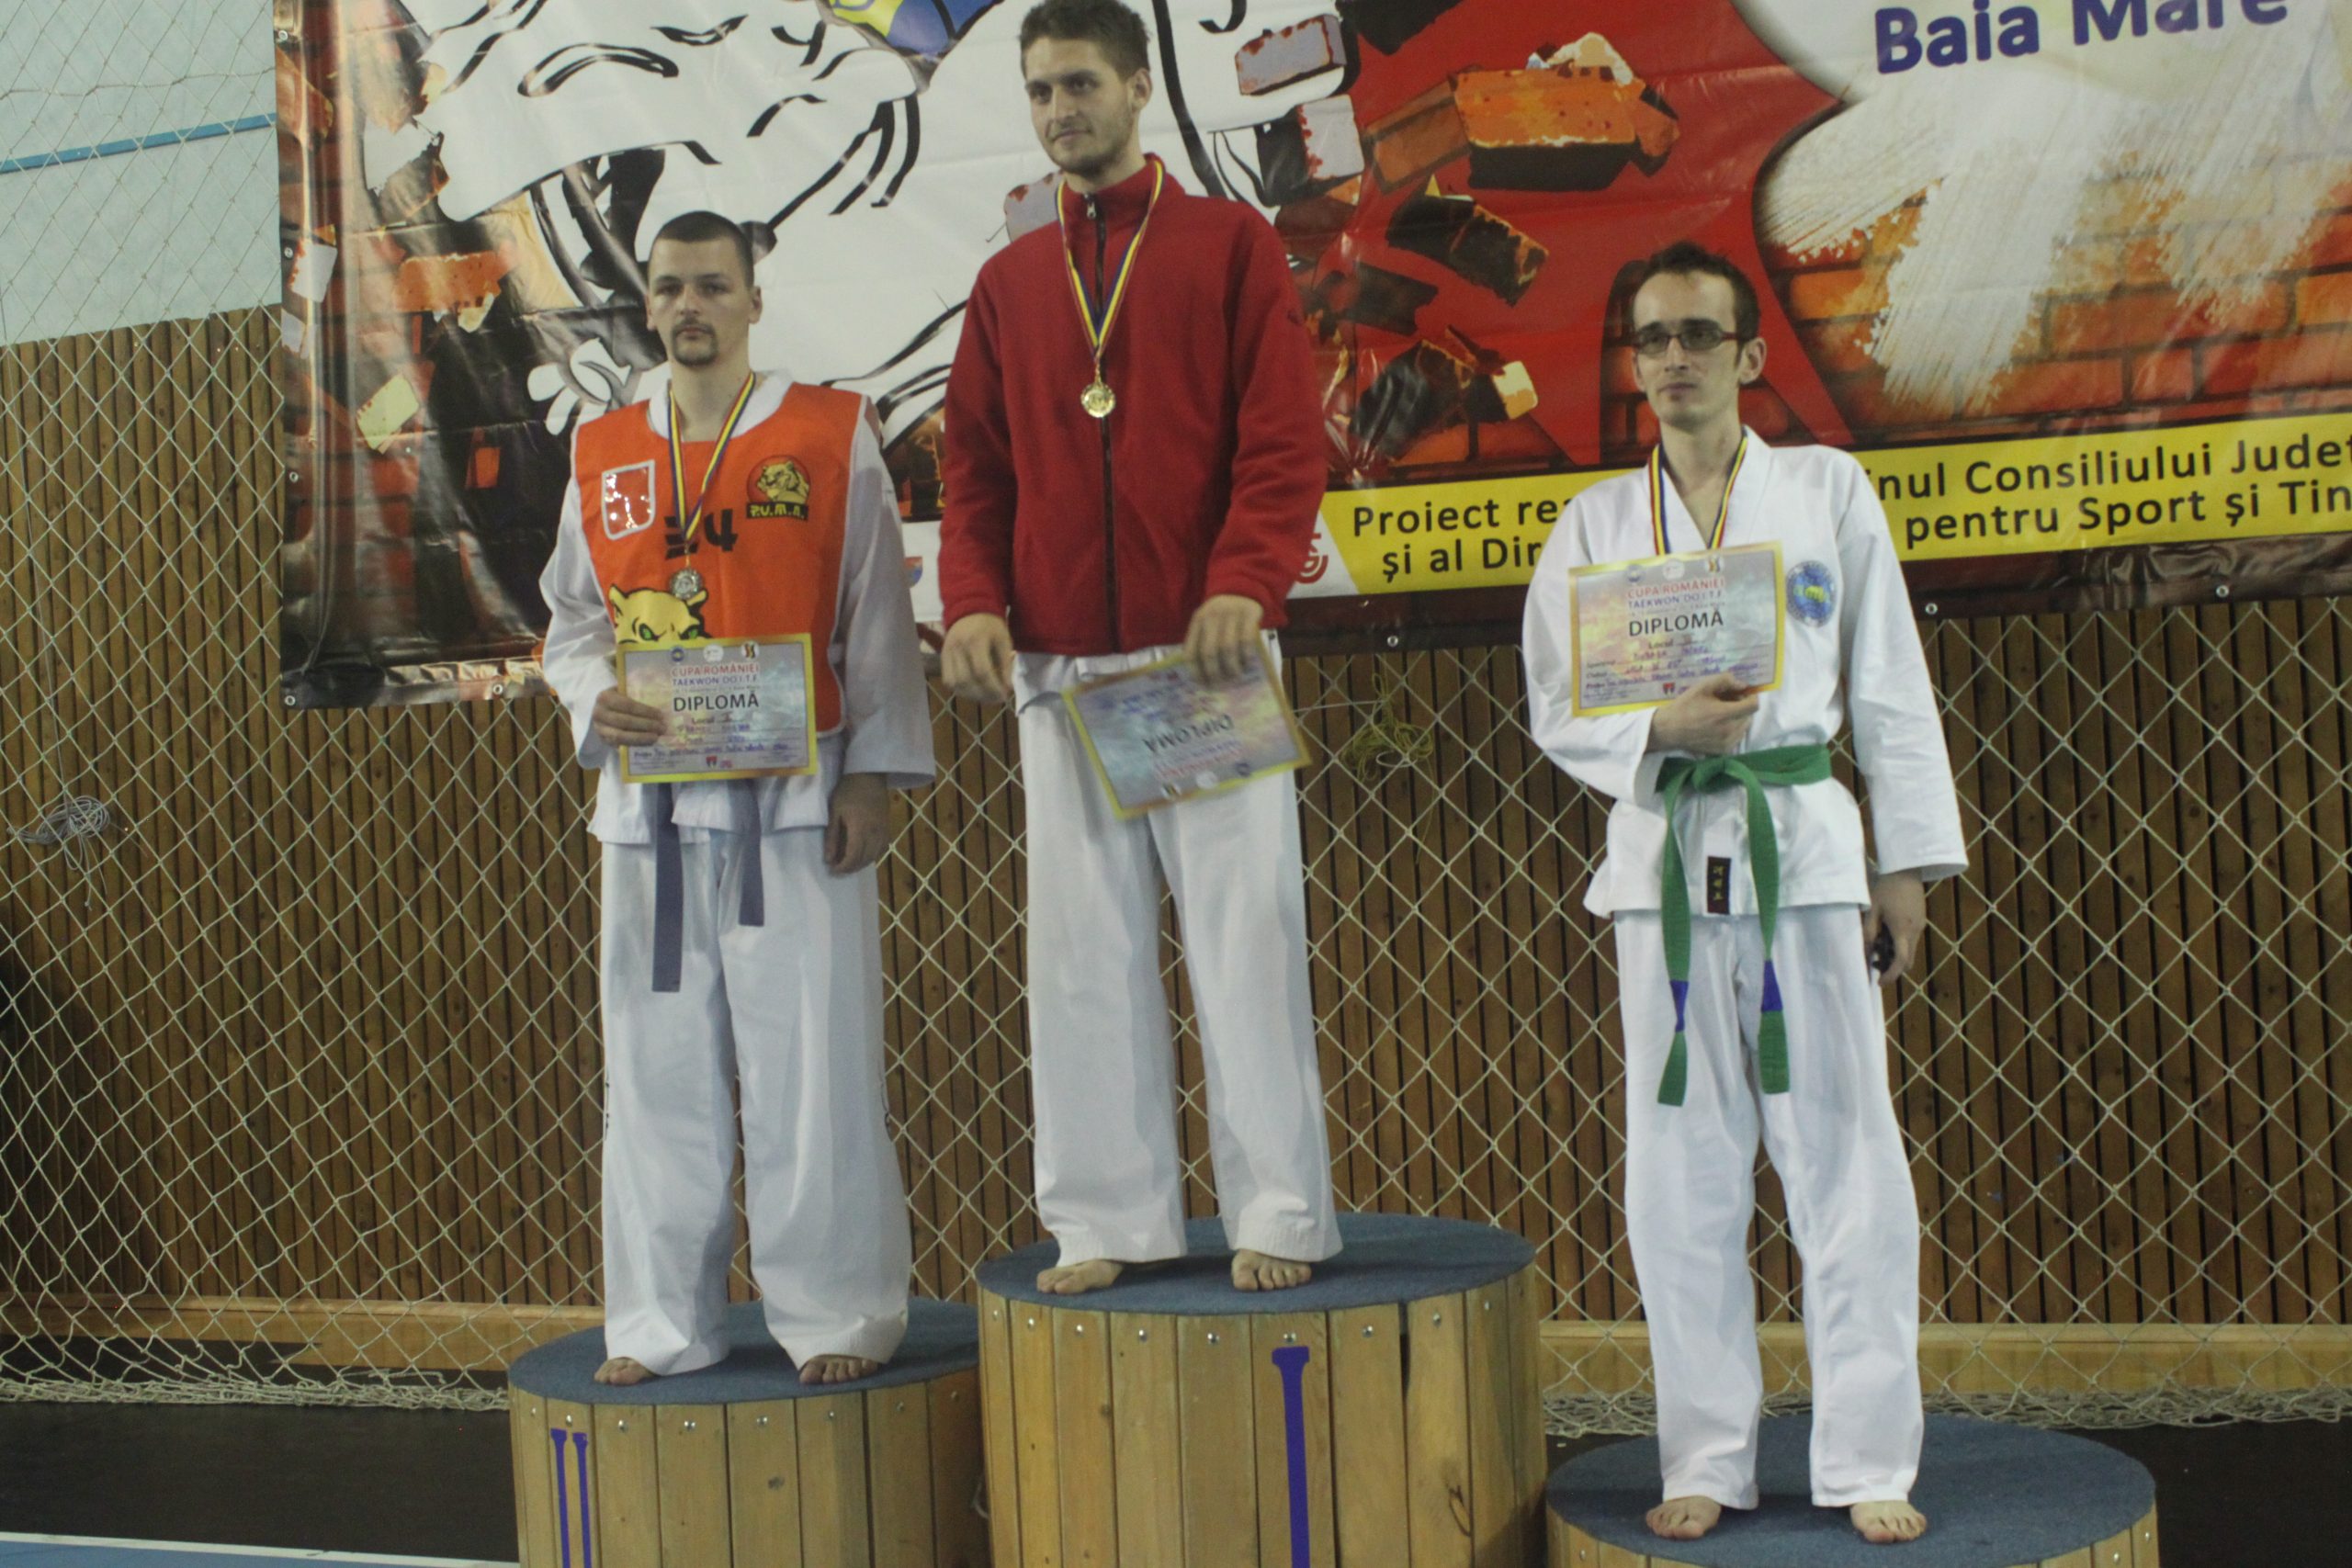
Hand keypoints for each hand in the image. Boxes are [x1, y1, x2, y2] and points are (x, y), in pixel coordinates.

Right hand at [591, 689, 667, 747]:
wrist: (601, 710)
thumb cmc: (618, 698)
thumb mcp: (623, 691)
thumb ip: (636, 693)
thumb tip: (661, 699)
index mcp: (605, 698)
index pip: (627, 705)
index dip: (645, 711)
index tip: (660, 715)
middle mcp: (599, 714)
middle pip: (625, 721)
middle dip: (646, 725)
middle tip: (662, 727)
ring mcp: (600, 729)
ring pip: (621, 736)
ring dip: (641, 738)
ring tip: (656, 737)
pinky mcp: (604, 741)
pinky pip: (620, 745)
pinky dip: (635, 745)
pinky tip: (648, 743)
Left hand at [826, 772, 892, 874]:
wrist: (869, 776)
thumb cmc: (848, 791)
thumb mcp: (835, 812)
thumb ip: (832, 837)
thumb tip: (828, 859)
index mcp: (860, 829)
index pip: (853, 856)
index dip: (843, 867)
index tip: (833, 869)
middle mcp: (874, 833)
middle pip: (864, 859)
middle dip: (851, 868)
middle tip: (839, 868)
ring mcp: (883, 830)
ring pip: (874, 856)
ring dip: (862, 863)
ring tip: (849, 863)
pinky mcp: (887, 827)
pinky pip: (882, 848)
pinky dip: (872, 856)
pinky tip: (864, 854)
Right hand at [941, 613, 1013, 704]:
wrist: (970, 609)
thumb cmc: (991, 626)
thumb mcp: (1004, 641)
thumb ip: (1006, 665)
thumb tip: (1008, 689)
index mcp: (975, 640)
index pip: (982, 671)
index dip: (994, 688)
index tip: (1005, 696)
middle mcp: (958, 647)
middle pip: (967, 680)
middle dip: (983, 695)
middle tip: (997, 699)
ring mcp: (947, 652)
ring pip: (955, 683)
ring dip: (971, 695)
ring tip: (986, 696)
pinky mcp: (942, 657)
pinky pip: (948, 680)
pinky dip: (960, 690)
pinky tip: (973, 690)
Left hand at [1184, 594, 1264, 683]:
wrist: (1241, 587)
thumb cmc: (1222, 613)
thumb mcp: (1207, 622)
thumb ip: (1203, 641)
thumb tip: (1205, 675)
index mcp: (1197, 621)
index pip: (1191, 651)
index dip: (1195, 672)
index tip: (1202, 685)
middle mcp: (1211, 617)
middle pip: (1209, 652)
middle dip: (1214, 673)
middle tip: (1220, 685)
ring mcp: (1231, 615)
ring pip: (1228, 648)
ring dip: (1231, 667)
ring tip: (1235, 676)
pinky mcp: (1249, 614)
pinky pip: (1246, 639)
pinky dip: (1246, 655)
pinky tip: (1247, 664)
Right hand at [1645, 673, 1758, 755]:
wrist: (1669, 730)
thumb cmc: (1686, 706)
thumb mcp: (1702, 686)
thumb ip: (1725, 680)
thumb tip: (1743, 684)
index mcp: (1724, 714)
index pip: (1754, 705)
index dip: (1751, 697)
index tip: (1741, 694)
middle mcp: (1729, 730)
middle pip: (1749, 715)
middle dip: (1742, 707)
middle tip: (1727, 702)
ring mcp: (1727, 743)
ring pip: (1744, 727)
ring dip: (1738, 719)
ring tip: (1722, 715)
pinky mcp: (1723, 751)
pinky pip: (1737, 737)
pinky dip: (1733, 730)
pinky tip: (1718, 726)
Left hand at [1863, 869, 1927, 986]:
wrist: (1905, 869)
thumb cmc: (1885, 888)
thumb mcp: (1872, 910)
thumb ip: (1868, 932)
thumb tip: (1864, 953)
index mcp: (1902, 930)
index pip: (1901, 962)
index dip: (1891, 975)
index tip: (1879, 982)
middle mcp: (1915, 931)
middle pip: (1907, 961)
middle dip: (1892, 967)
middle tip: (1874, 964)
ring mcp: (1920, 925)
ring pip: (1910, 951)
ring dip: (1895, 955)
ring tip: (1876, 946)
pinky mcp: (1920, 920)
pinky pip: (1911, 940)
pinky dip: (1899, 944)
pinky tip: (1886, 934)